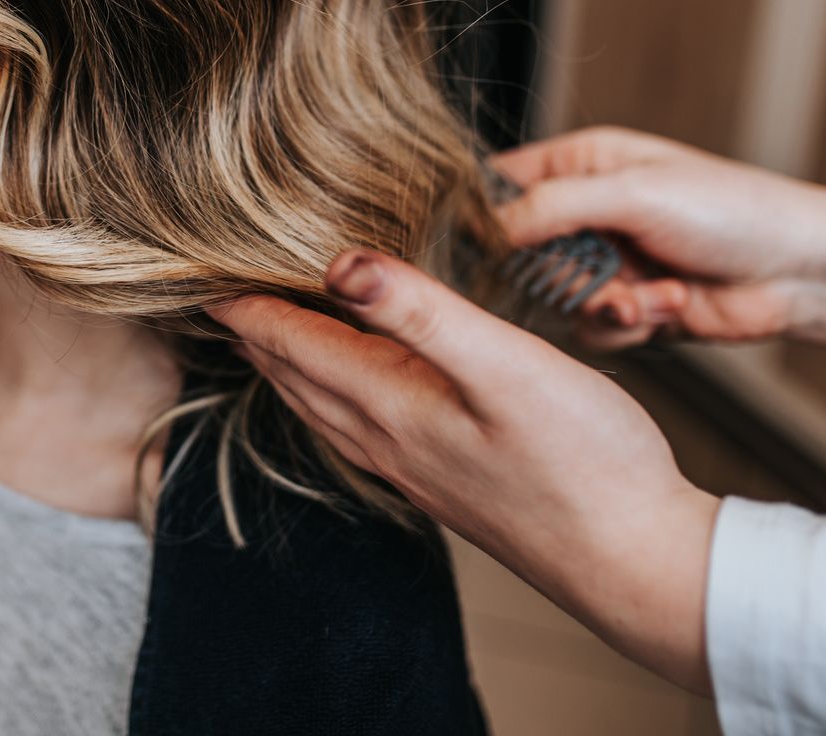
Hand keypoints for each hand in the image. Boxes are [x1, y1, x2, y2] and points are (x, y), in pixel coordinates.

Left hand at [214, 253, 720, 694]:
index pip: (287, 339)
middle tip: (211, 284)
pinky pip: (354, 424)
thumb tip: (338, 262)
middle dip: (247, 327)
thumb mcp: (504, 365)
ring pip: (318, 402)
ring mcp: (408, 465)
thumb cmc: (585, 463)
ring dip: (282, 360)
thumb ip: (420, 311)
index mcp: (388, 401)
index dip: (241, 299)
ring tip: (260, 326)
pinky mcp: (438, 480)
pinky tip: (345, 384)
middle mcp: (382, 438)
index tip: (192, 263)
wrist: (633, 563)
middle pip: (289, 371)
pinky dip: (328, 388)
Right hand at [494, 127, 825, 369]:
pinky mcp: (629, 309)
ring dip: (601, 304)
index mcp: (581, 165)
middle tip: (589, 277)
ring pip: (555, 299)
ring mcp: (608, 264)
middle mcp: (586, 213)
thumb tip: (486, 228)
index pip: (499, 185)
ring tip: (648, 296)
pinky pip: (591, 330)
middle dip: (556, 274)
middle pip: (519, 252)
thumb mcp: (634, 193)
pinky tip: (669, 307)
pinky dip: (627, 326)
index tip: (478, 247)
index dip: (481, 216)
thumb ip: (551, 206)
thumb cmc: (733, 210)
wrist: (805, 272)